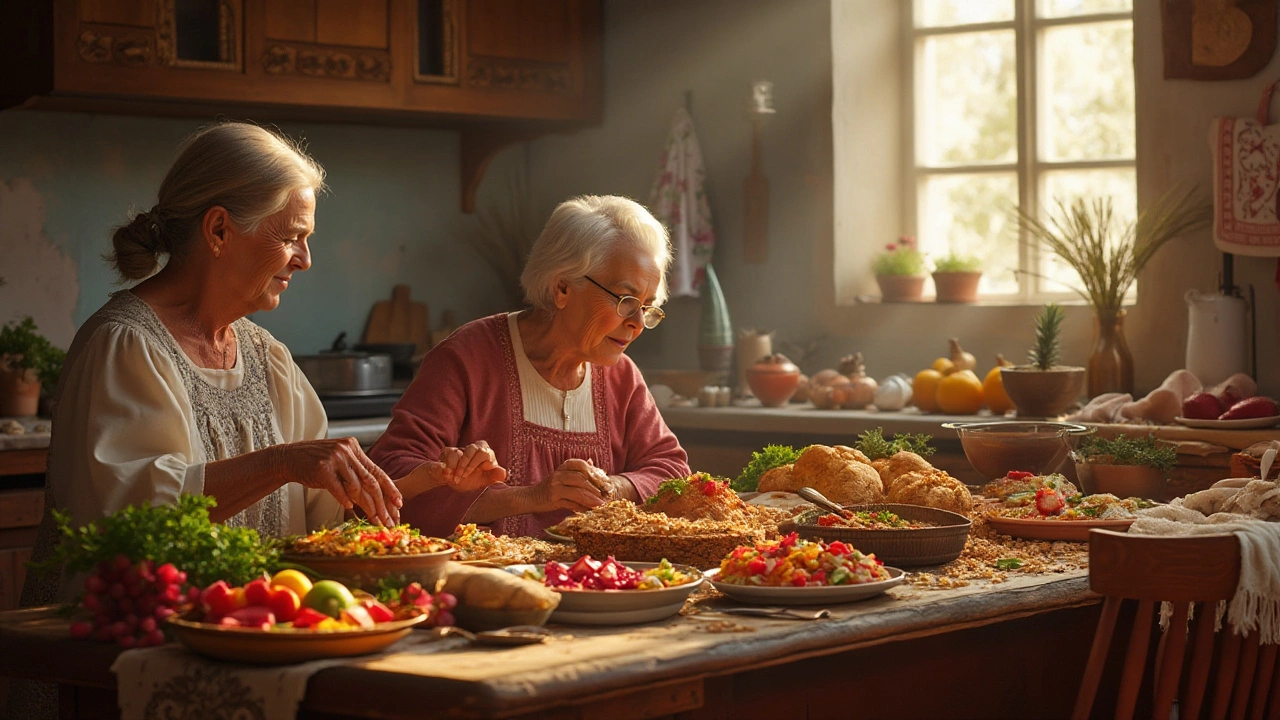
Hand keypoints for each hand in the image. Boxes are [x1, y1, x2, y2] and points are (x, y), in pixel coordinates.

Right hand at [277, 438, 401, 526]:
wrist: (288, 458)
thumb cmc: (315, 465)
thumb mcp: (339, 464)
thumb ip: (355, 475)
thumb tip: (374, 498)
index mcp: (354, 448)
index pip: (377, 471)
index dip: (390, 488)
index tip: (399, 504)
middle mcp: (347, 451)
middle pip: (370, 481)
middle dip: (382, 504)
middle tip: (388, 520)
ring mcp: (335, 458)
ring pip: (356, 486)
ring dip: (366, 506)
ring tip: (373, 520)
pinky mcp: (322, 468)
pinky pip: (338, 488)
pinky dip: (345, 500)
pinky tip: (350, 509)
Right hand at [440, 441, 507, 491]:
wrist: (455, 483)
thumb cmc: (473, 480)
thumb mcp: (484, 480)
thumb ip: (494, 476)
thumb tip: (503, 473)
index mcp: (486, 453)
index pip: (484, 452)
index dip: (475, 463)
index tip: (469, 474)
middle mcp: (475, 448)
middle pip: (471, 449)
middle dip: (465, 465)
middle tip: (462, 477)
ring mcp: (461, 449)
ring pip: (458, 452)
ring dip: (455, 468)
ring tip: (454, 479)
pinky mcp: (449, 451)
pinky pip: (448, 454)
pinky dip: (447, 466)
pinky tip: (448, 475)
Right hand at [529, 459, 611, 512]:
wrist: (531, 497)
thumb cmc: (551, 487)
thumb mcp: (562, 475)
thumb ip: (577, 471)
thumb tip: (592, 462)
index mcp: (563, 467)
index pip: (581, 465)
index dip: (594, 472)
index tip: (604, 481)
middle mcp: (558, 475)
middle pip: (581, 479)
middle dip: (595, 487)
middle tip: (606, 494)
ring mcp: (555, 487)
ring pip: (577, 492)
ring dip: (591, 499)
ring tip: (601, 504)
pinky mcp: (553, 500)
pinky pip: (571, 504)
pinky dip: (582, 507)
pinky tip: (590, 510)